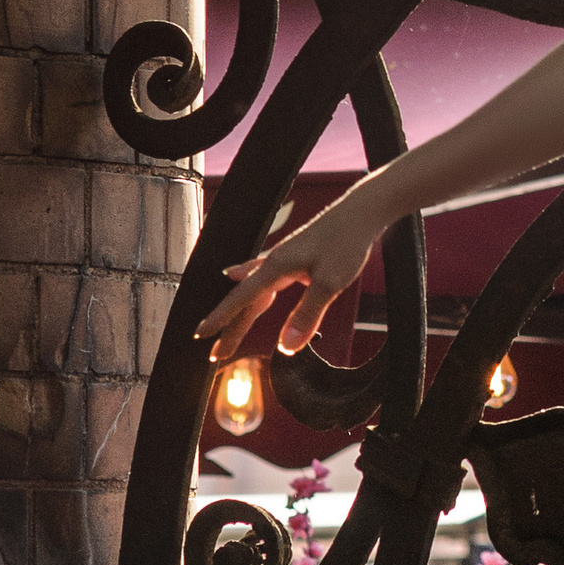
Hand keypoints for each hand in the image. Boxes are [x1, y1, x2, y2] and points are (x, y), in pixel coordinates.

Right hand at [195, 178, 396, 368]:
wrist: (361, 211)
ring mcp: (283, 257)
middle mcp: (274, 262)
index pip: (241, 299)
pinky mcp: (294, 255)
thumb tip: (286, 347)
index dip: (221, 319)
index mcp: (276, 268)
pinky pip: (262, 273)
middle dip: (230, 327)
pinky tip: (238, 274)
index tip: (202, 335)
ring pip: (253, 288)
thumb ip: (307, 315)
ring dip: (239, 311)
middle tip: (216, 353)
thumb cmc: (346, 241)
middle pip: (245, 300)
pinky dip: (248, 281)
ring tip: (222, 329)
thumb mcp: (329, 283)